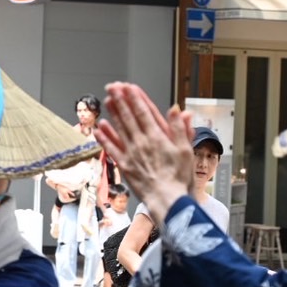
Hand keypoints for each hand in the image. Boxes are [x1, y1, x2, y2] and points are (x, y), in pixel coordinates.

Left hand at [97, 83, 192, 221]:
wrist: (167, 200)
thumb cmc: (179, 178)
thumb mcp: (186, 151)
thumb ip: (180, 129)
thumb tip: (178, 110)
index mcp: (157, 138)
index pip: (144, 113)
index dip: (135, 98)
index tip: (129, 87)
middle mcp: (141, 143)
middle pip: (129, 118)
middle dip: (120, 100)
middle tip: (112, 86)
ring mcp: (131, 154)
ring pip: (119, 129)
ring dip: (112, 113)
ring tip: (106, 100)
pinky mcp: (124, 165)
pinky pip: (112, 148)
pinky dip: (105, 137)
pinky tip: (99, 127)